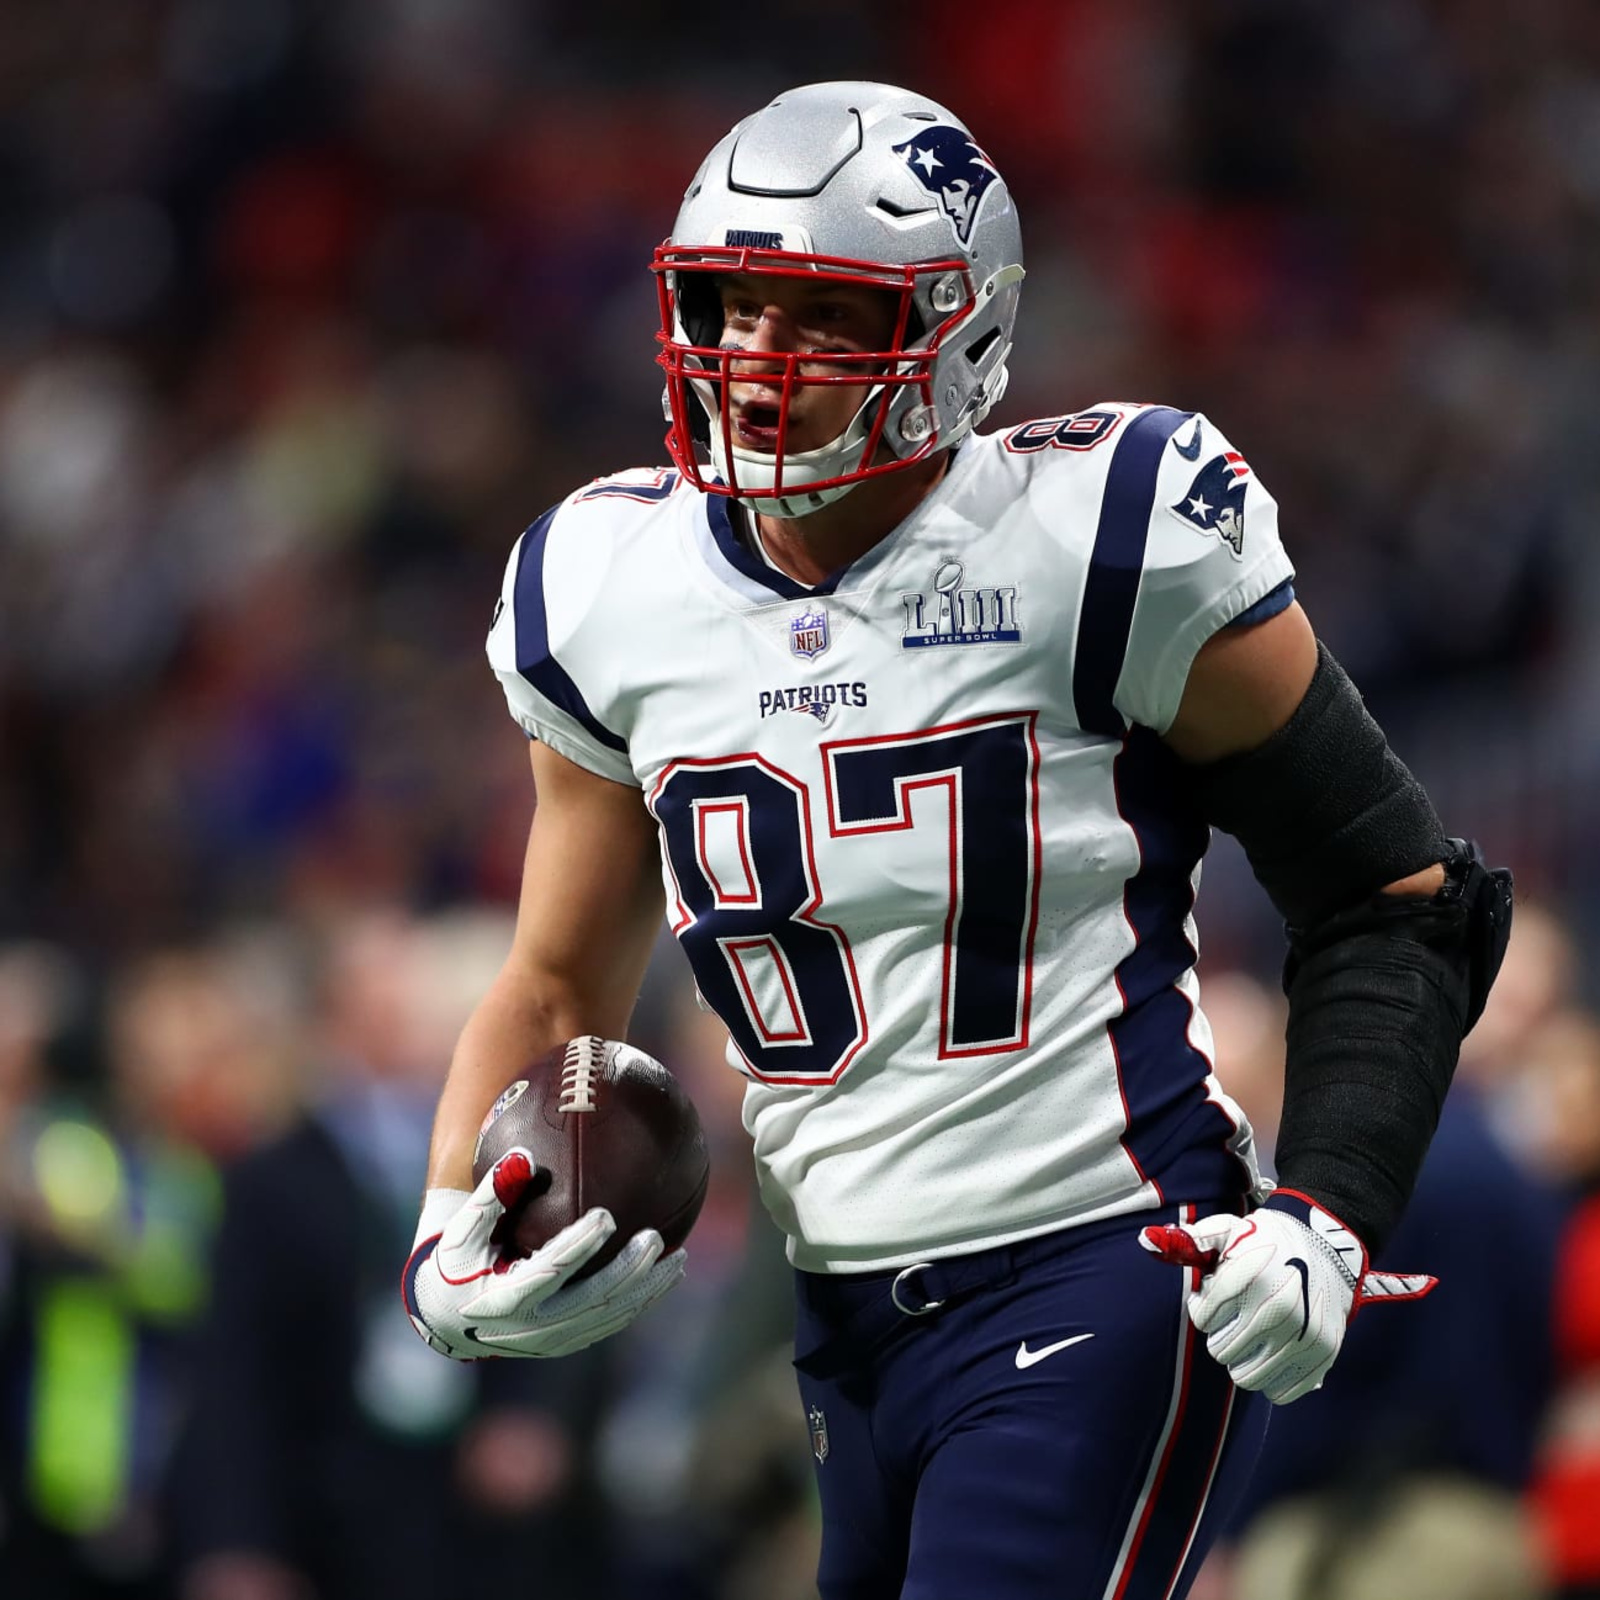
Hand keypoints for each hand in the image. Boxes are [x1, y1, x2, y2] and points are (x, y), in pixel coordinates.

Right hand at [402, 1148, 685, 1359]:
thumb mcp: (460, 1232)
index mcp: (505, 1298)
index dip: (578, 1246)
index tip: (605, 1214)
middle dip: (627, 1272)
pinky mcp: (566, 1344)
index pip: (549, 1271)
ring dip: (646, 1289)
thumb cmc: (456, 1264)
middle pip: (590, 1301)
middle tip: (654, 1238)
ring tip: (678, 1258)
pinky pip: (609, 1323)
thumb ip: (490, 1196)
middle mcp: (532, 1328)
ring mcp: (552, 1341)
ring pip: (609, 1317)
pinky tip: (665, 1276)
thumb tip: (522, 1154)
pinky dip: (639, 1301)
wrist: (449, 1322)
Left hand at [1139, 1191, 1435, 1403]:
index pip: (1202, 1318)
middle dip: (1222, 1333)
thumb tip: (1145, 1239)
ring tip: (1254, 1332)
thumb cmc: (1264, 1240)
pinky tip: (1274, 1351)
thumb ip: (1187, 1241)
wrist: (1326, 1246)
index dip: (1204, 1305)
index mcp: (1246, 1276)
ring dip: (1244, 1359)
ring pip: (1246, 1377)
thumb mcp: (1225, 1230)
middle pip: (1221, 1352)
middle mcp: (1276, 1309)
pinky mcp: (1322, 1356)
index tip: (1218, 1293)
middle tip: (1237, 1314)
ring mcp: (1303, 1335)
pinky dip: (1271, 1378)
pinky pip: (1279, 1393)